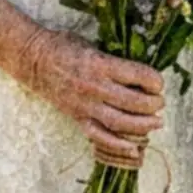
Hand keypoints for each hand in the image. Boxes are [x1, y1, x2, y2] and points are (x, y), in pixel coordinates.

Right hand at [17, 28, 164, 167]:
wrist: (33, 61)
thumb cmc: (65, 46)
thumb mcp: (93, 45)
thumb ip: (115, 60)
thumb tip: (142, 73)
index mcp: (100, 63)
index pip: (137, 75)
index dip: (154, 81)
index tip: (159, 83)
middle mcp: (94, 86)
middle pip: (133, 102)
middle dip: (153, 105)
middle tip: (160, 103)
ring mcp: (85, 105)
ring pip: (120, 122)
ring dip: (143, 125)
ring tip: (156, 123)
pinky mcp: (77, 118)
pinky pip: (100, 136)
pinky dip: (118, 144)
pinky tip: (134, 147)